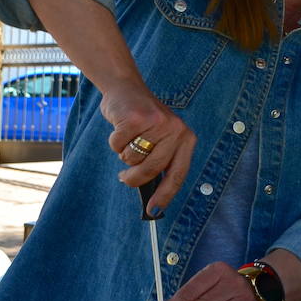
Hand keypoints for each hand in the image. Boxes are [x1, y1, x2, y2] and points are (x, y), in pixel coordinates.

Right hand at [101, 82, 195, 214]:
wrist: (127, 89)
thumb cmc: (143, 122)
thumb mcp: (160, 140)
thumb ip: (160, 163)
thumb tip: (152, 199)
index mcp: (186, 139)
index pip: (178, 175)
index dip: (165, 195)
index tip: (154, 210)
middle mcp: (176, 131)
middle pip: (150, 170)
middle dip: (133, 178)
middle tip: (124, 176)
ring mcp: (156, 123)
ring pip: (132, 159)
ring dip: (123, 154)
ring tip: (129, 138)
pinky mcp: (134, 118)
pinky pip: (117, 145)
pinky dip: (114, 141)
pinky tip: (120, 127)